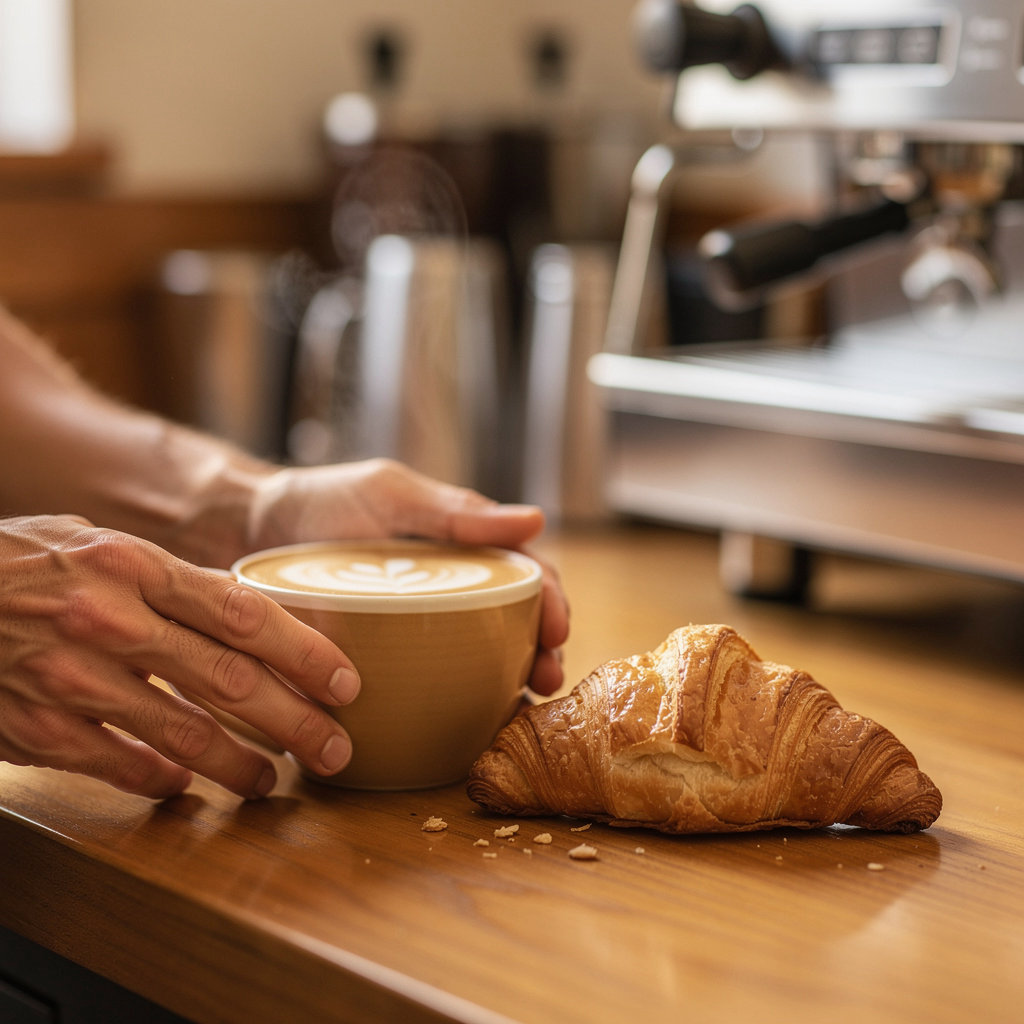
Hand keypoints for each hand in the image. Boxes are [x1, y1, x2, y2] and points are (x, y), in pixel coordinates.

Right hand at [0, 515, 359, 798]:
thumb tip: (238, 612)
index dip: (305, 653)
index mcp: (133, 565)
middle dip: (298, 721)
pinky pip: (121, 765)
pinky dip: (162, 779)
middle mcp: (111, 620)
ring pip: (186, 734)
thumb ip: (163, 576)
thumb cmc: (14, 564)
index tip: (345, 681)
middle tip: (337, 747)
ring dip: (241, 764)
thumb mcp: (90, 542)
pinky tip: (186, 786)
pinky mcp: (38, 730)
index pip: (245, 613)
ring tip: (273, 779)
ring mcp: (72, 678)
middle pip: (231, 681)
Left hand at [246, 459, 569, 695]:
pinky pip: (433, 675)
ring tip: (521, 705)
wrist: (249, 529)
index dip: (552, 601)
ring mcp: (420, 621)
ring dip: (512, 678)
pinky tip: (472, 719)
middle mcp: (448, 585)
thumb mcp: (391, 495)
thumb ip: (455, 512)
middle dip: (542, 649)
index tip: (558, 632)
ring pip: (483, 652)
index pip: (525, 573)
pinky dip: (462, 695)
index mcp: (460, 546)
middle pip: (515, 619)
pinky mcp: (387, 651)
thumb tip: (535, 520)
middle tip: (546, 679)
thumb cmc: (323, 500)